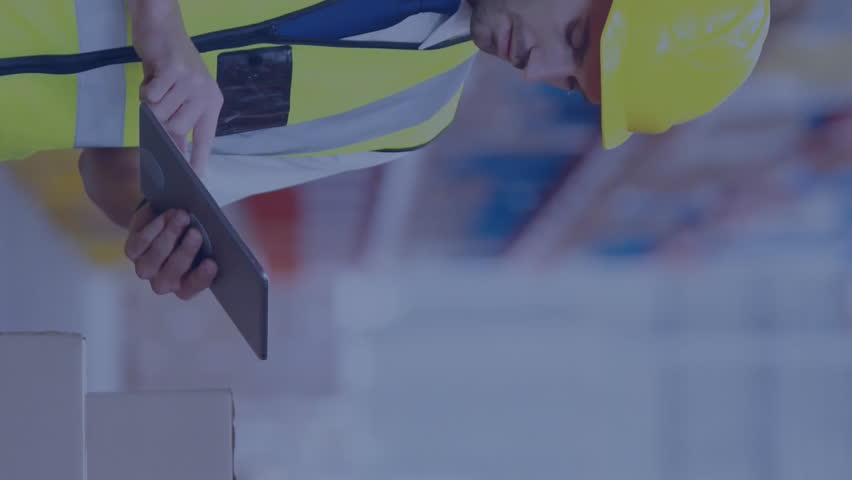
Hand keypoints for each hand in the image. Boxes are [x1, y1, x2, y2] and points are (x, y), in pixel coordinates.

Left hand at [124, 204, 217, 299]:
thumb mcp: (208, 237)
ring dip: (170, 236)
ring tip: (183, 216)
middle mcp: (164, 282)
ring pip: (154, 259)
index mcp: (186, 285)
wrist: (162, 219)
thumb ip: (214, 242)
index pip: (192, 288)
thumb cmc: (192, 230)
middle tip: (197, 233)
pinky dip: (155, 227)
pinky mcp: (131, 252)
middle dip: (185, 253)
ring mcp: (145, 269)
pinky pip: (140, 243)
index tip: (212, 263)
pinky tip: (168, 215)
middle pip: (171, 275)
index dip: (201, 278)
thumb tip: (228, 237)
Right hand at [130, 0, 222, 175]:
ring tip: (158, 84)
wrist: (163, 27)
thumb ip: (178, 120)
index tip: (196, 178)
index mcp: (211, 102)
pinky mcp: (174, 71)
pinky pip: (149, 96)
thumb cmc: (171, 65)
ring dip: (150, 102)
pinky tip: (153, 75)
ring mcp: (191, 82)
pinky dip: (144, 89)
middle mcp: (205, 94)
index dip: (199, 158)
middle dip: (159, 119)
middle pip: (175, 128)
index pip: (205, 137)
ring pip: (159, 113)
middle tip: (159, 99)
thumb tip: (171, 151)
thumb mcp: (181, 94)